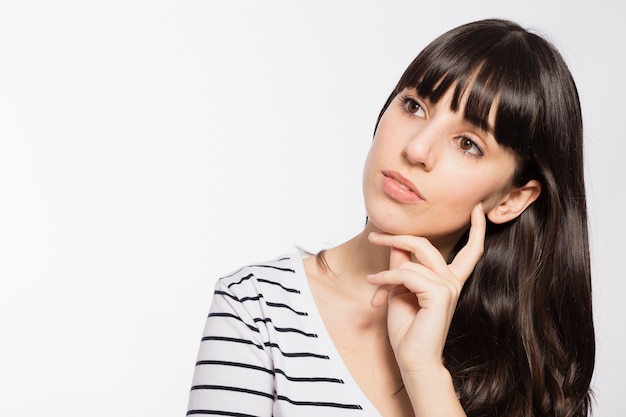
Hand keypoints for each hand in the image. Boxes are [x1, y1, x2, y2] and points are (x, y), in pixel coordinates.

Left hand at [366, 203, 485, 372]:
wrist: (413, 358)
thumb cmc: (408, 329)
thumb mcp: (401, 291)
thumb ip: (403, 267)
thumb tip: (398, 245)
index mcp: (450, 280)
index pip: (471, 250)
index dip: (476, 228)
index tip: (479, 208)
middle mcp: (453, 281)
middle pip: (425, 244)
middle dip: (398, 237)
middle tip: (374, 236)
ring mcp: (448, 286)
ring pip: (410, 262)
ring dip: (386, 272)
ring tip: (372, 283)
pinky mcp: (439, 293)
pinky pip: (405, 274)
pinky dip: (386, 279)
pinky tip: (375, 285)